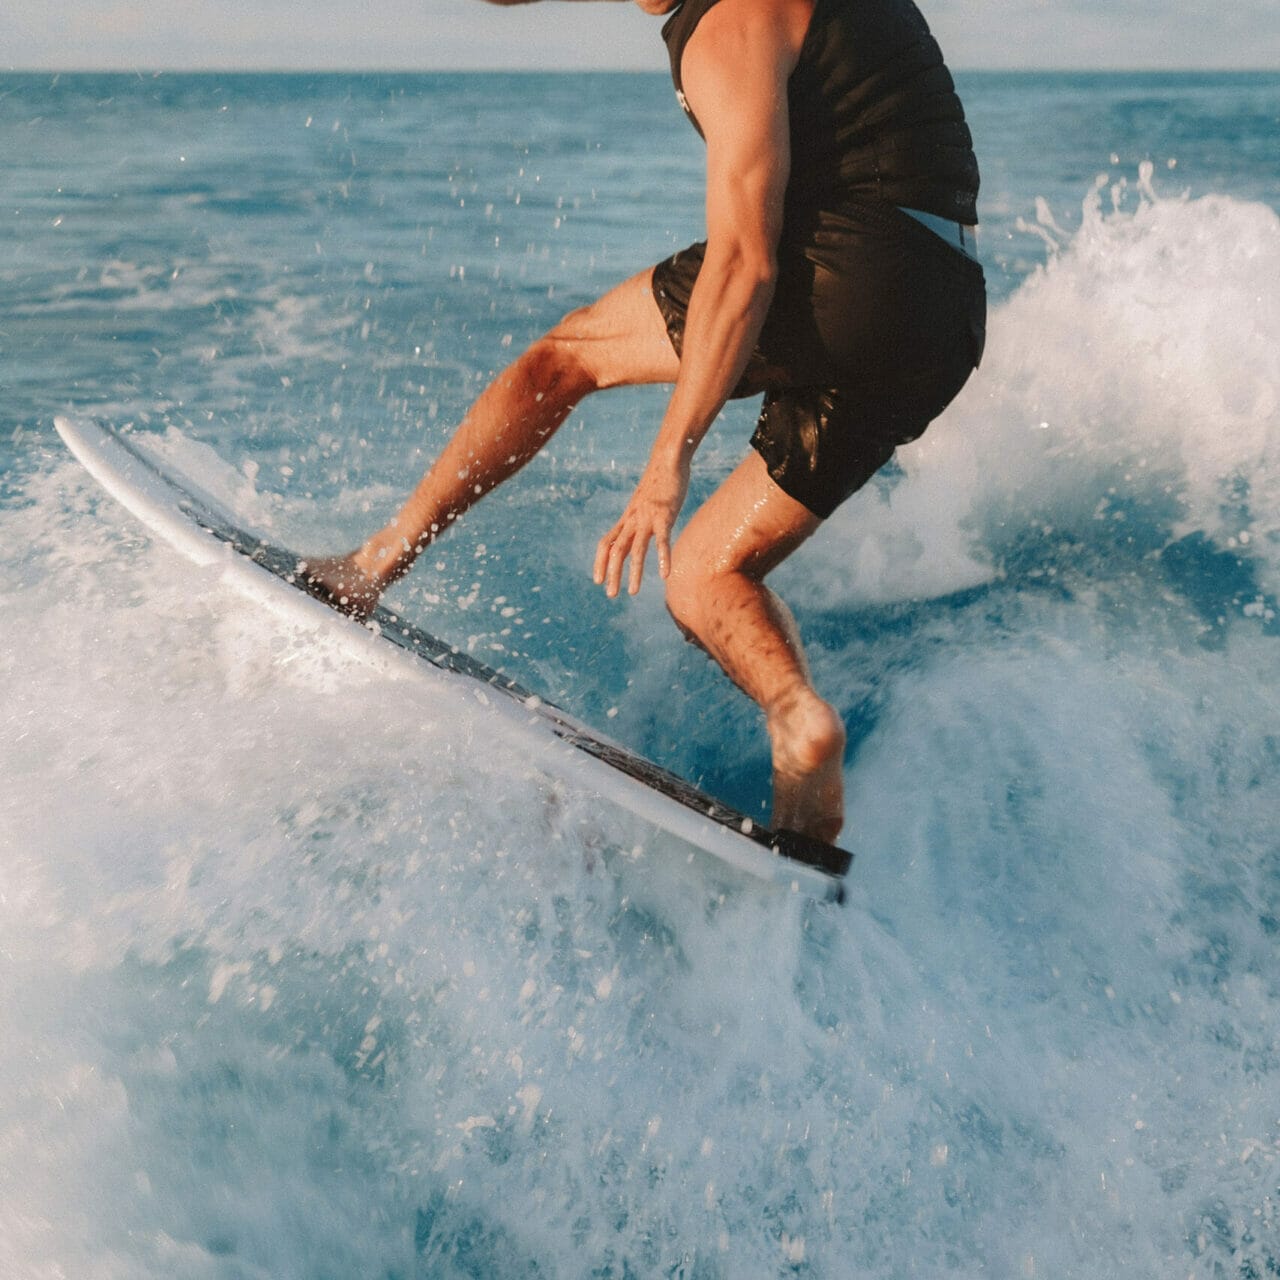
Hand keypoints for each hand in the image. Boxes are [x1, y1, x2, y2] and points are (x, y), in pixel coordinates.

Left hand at [593, 457, 689, 597]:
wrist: (667, 459)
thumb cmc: (657, 483)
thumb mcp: (644, 504)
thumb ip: (641, 518)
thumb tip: (638, 531)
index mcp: (627, 519)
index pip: (606, 543)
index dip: (599, 562)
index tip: (597, 581)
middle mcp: (633, 520)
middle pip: (616, 550)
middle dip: (612, 574)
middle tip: (611, 595)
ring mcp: (647, 518)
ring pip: (637, 550)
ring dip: (634, 572)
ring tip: (633, 592)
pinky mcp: (664, 515)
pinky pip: (662, 540)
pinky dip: (663, 557)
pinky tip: (665, 575)